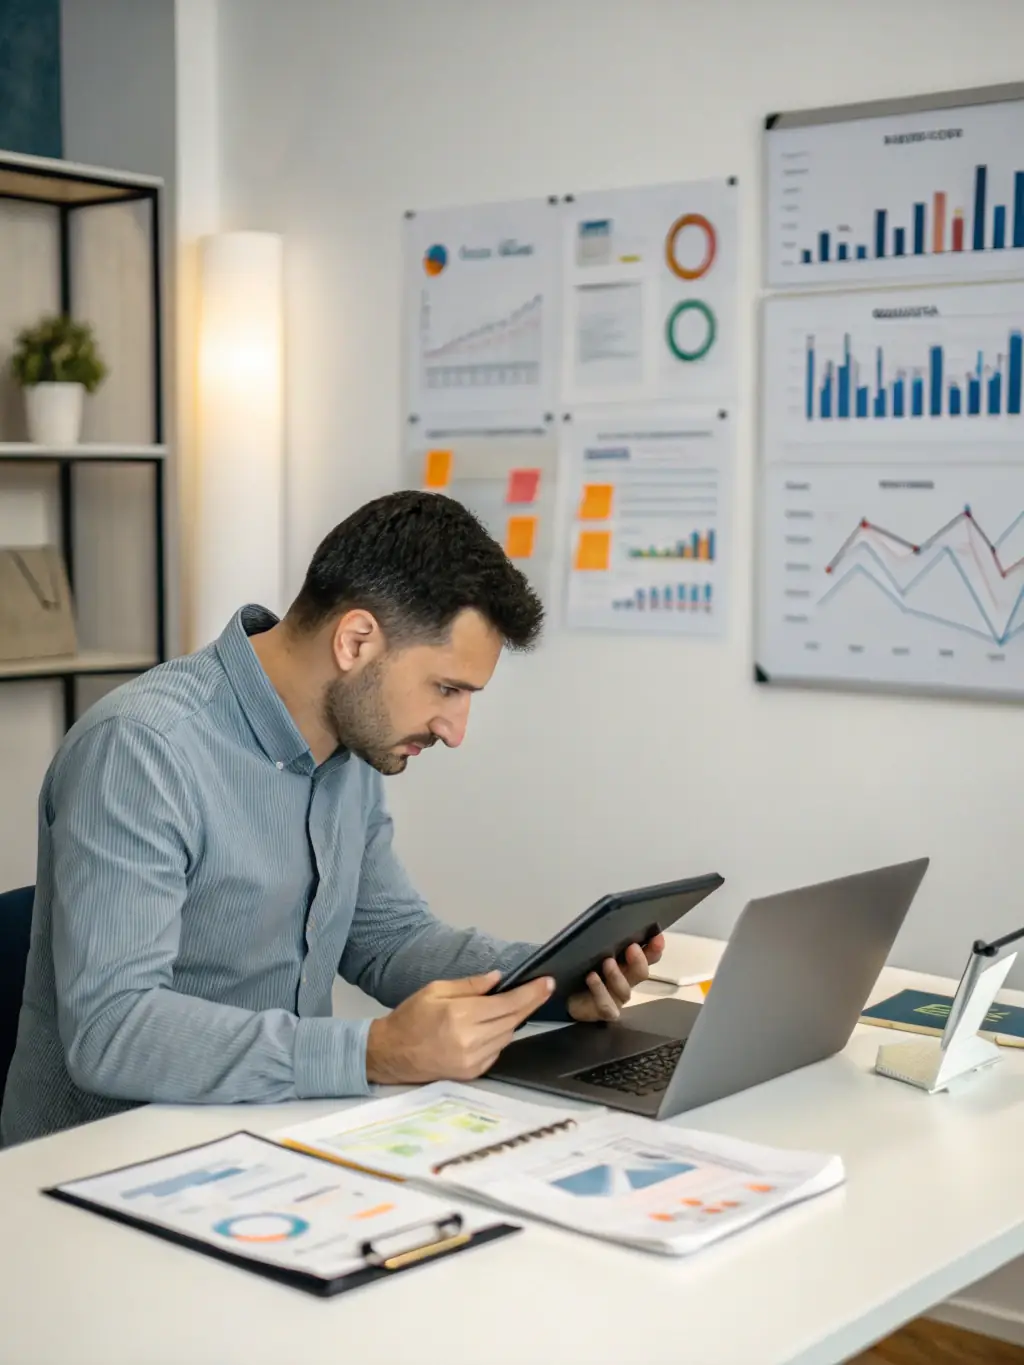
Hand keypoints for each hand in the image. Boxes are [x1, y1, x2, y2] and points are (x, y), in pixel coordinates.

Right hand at [365, 970, 553, 1084]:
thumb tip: (499, 979)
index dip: (531, 993)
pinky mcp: (472, 1073)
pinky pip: (497, 1051)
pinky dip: (500, 1036)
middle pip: (513, 1020)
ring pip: (508, 1036)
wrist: (391, 1053)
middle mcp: (469, 1040)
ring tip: (513, 1005)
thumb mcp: (435, 990)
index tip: (547, 983)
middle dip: (530, 1004)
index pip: (507, 1004)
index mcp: (460, 1016)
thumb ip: (470, 985)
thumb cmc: (411, 1017)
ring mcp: (472, 1060)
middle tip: (543, 989)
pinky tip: (493, 1026)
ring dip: (514, 1020)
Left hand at [566, 935, 665, 1022]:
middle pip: (642, 973)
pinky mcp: (604, 1011)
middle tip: (632, 948)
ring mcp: (616, 998)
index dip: (655, 948)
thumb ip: (608, 943)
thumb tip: (615, 923)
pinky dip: (600, 990)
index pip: (649, 956)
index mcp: (628, 964)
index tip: (657, 938)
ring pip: (625, 990)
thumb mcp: (595, 951)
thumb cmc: (582, 969)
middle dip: (639, 960)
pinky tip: (592, 977)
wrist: (564, 995)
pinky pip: (607, 1005)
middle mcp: (626, 981)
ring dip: (617, 975)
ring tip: (607, 962)